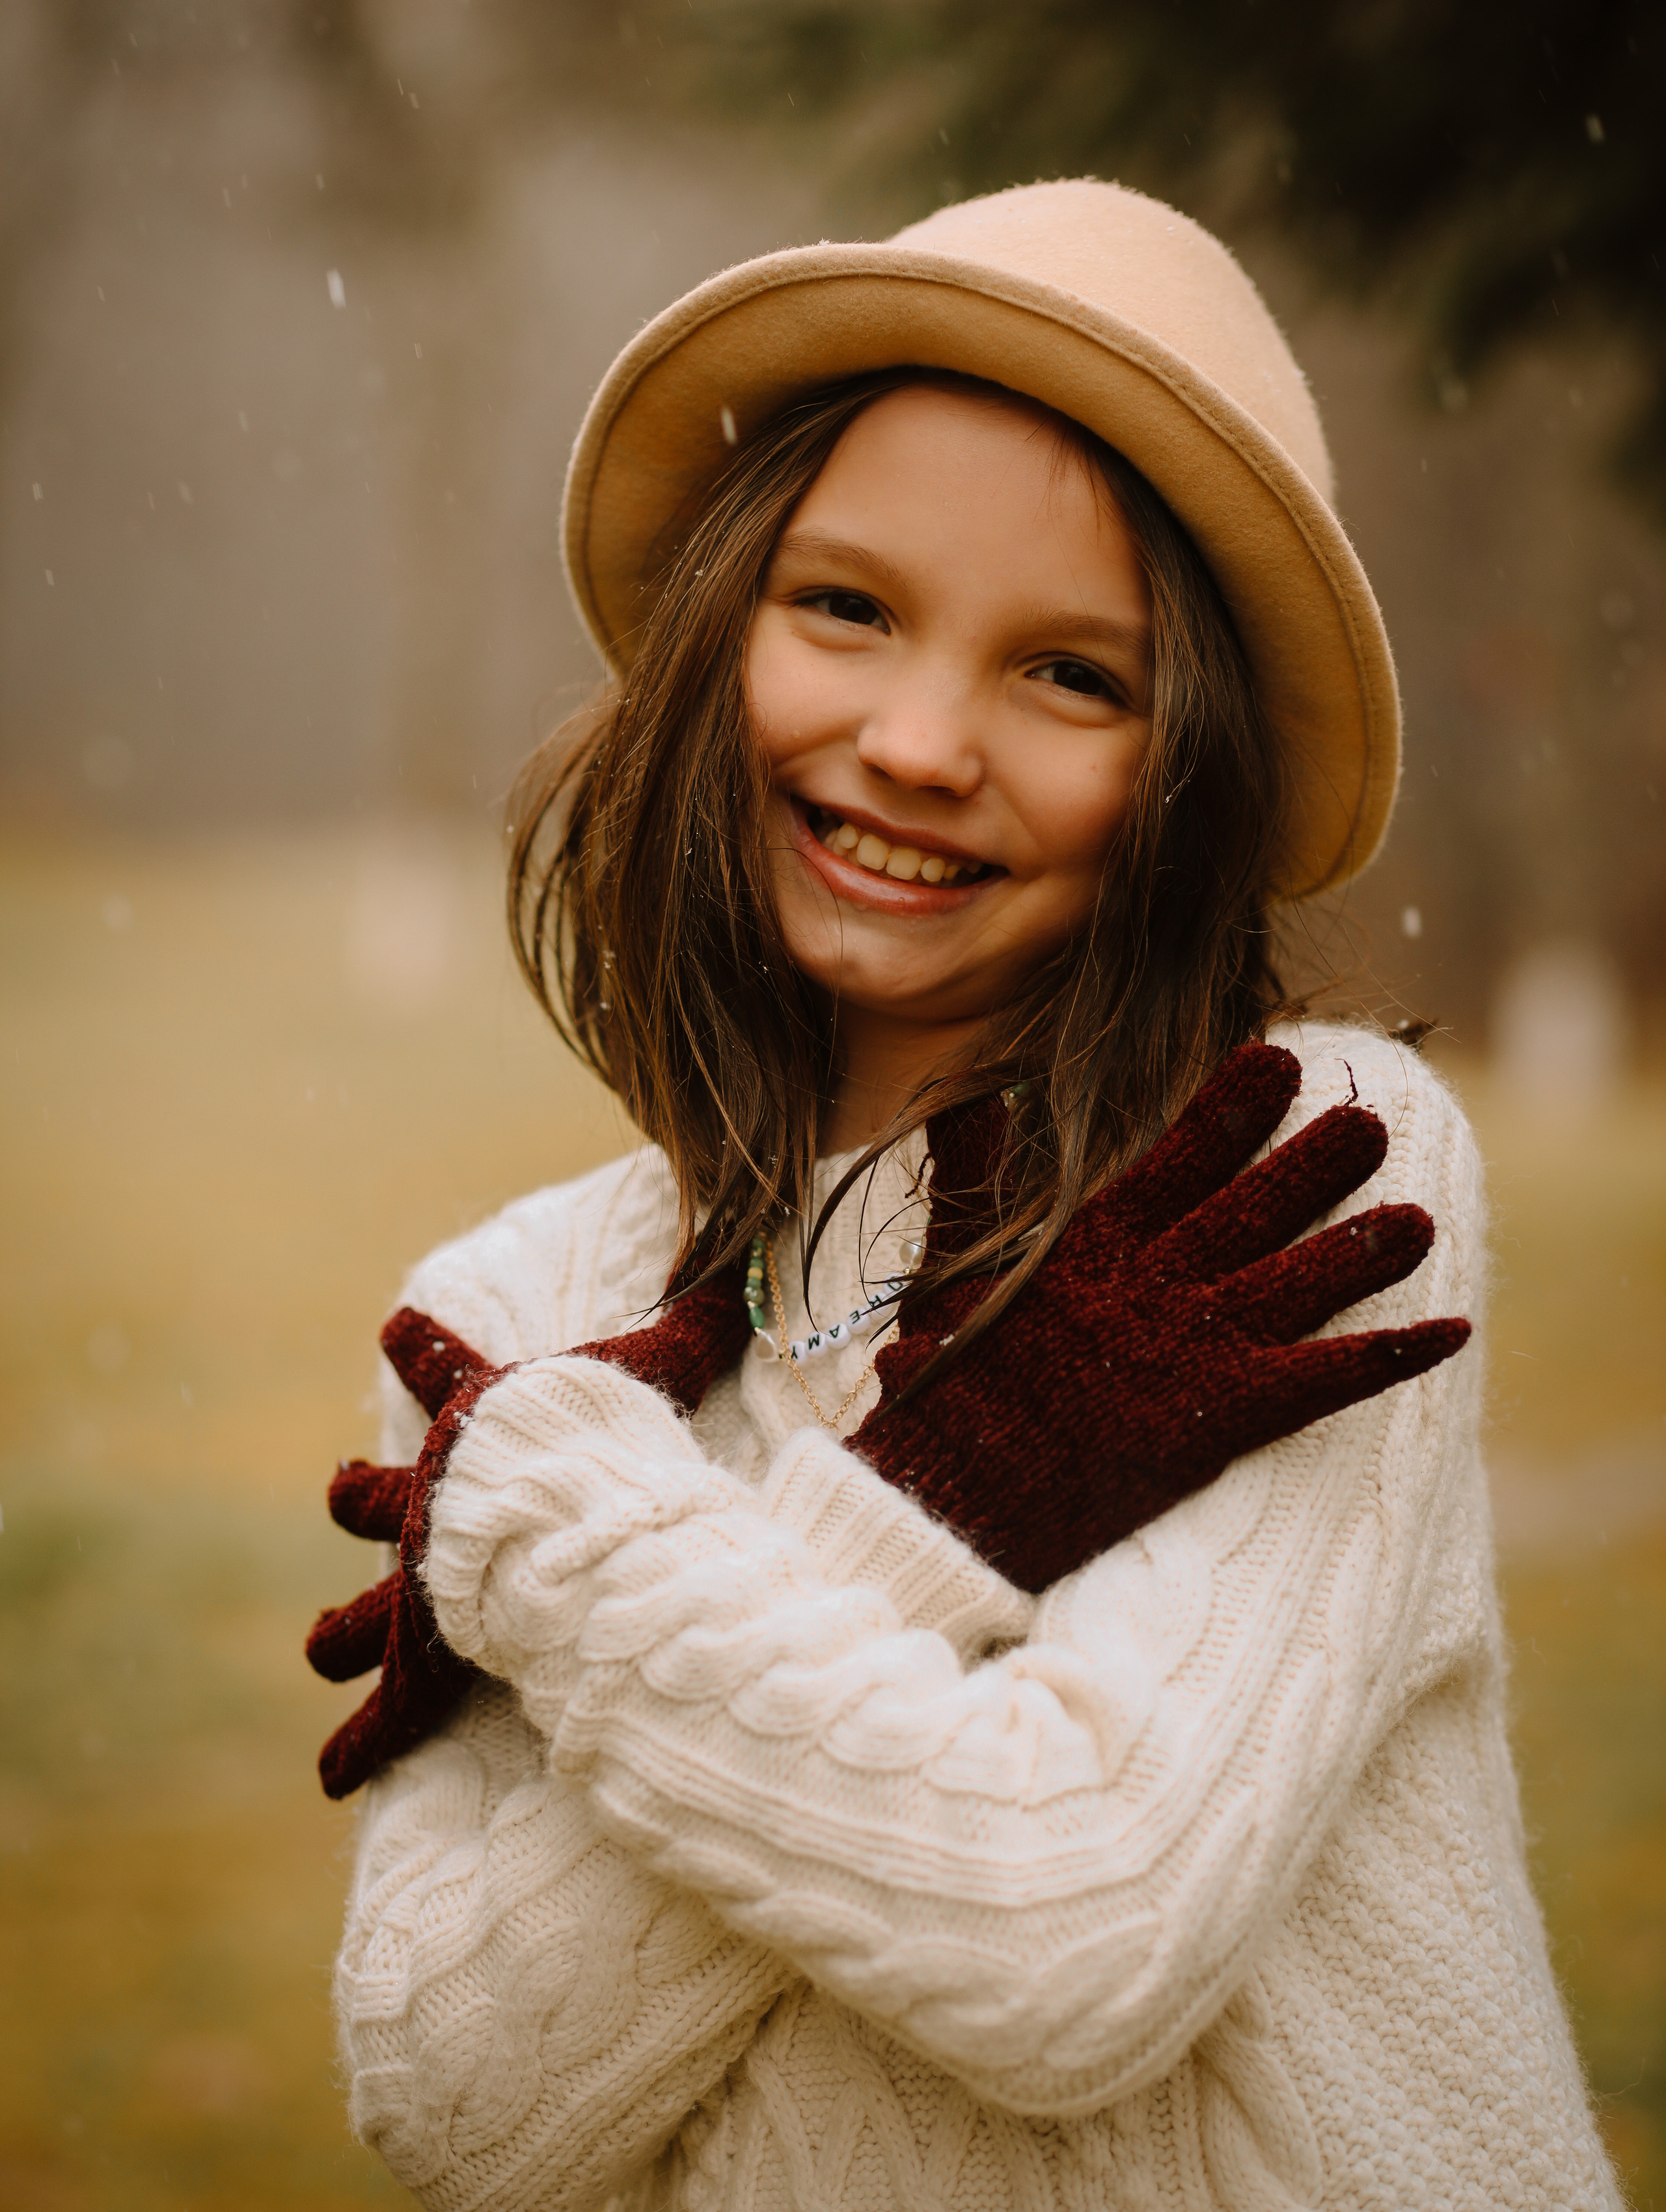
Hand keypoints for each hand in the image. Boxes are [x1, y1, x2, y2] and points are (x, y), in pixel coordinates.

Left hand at [306, 1247, 749, 1797]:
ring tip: (323, 1645)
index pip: (445, 1367)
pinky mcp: (422, 1658)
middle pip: (377, 1497)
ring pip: (365, 1613)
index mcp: (477, 1432)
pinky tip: (333, 1779)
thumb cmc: (607, 1440)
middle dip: (359, 1496)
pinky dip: (361, 1746)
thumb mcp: (656, 1365)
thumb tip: (752, 1256)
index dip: (423, 1346)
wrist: (564, 1518)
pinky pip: (389, 1715)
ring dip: (343, 1629)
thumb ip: (701, 1319)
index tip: (391, 1326)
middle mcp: (432, 1507)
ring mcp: (420, 1585)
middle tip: (340, 1490)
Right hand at [849, 1042, 1470, 1593]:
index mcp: (1095, 1243)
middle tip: (1369, 1122)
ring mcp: (1193, 1347)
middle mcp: (1157, 1283)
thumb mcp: (949, 1267)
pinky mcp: (1221, 1414)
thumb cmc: (944, 1387)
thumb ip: (970, 1173)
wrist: (952, 1496)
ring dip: (1363, 1250)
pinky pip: (1328, 1377)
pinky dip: (1391, 1355)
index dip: (1233, 1109)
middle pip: (1256, 1208)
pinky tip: (1450, 1332)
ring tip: (1420, 1220)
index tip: (1278, 1060)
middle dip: (1315, 1164)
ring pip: (1302, 1281)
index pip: (1181, 1156)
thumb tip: (976, 1093)